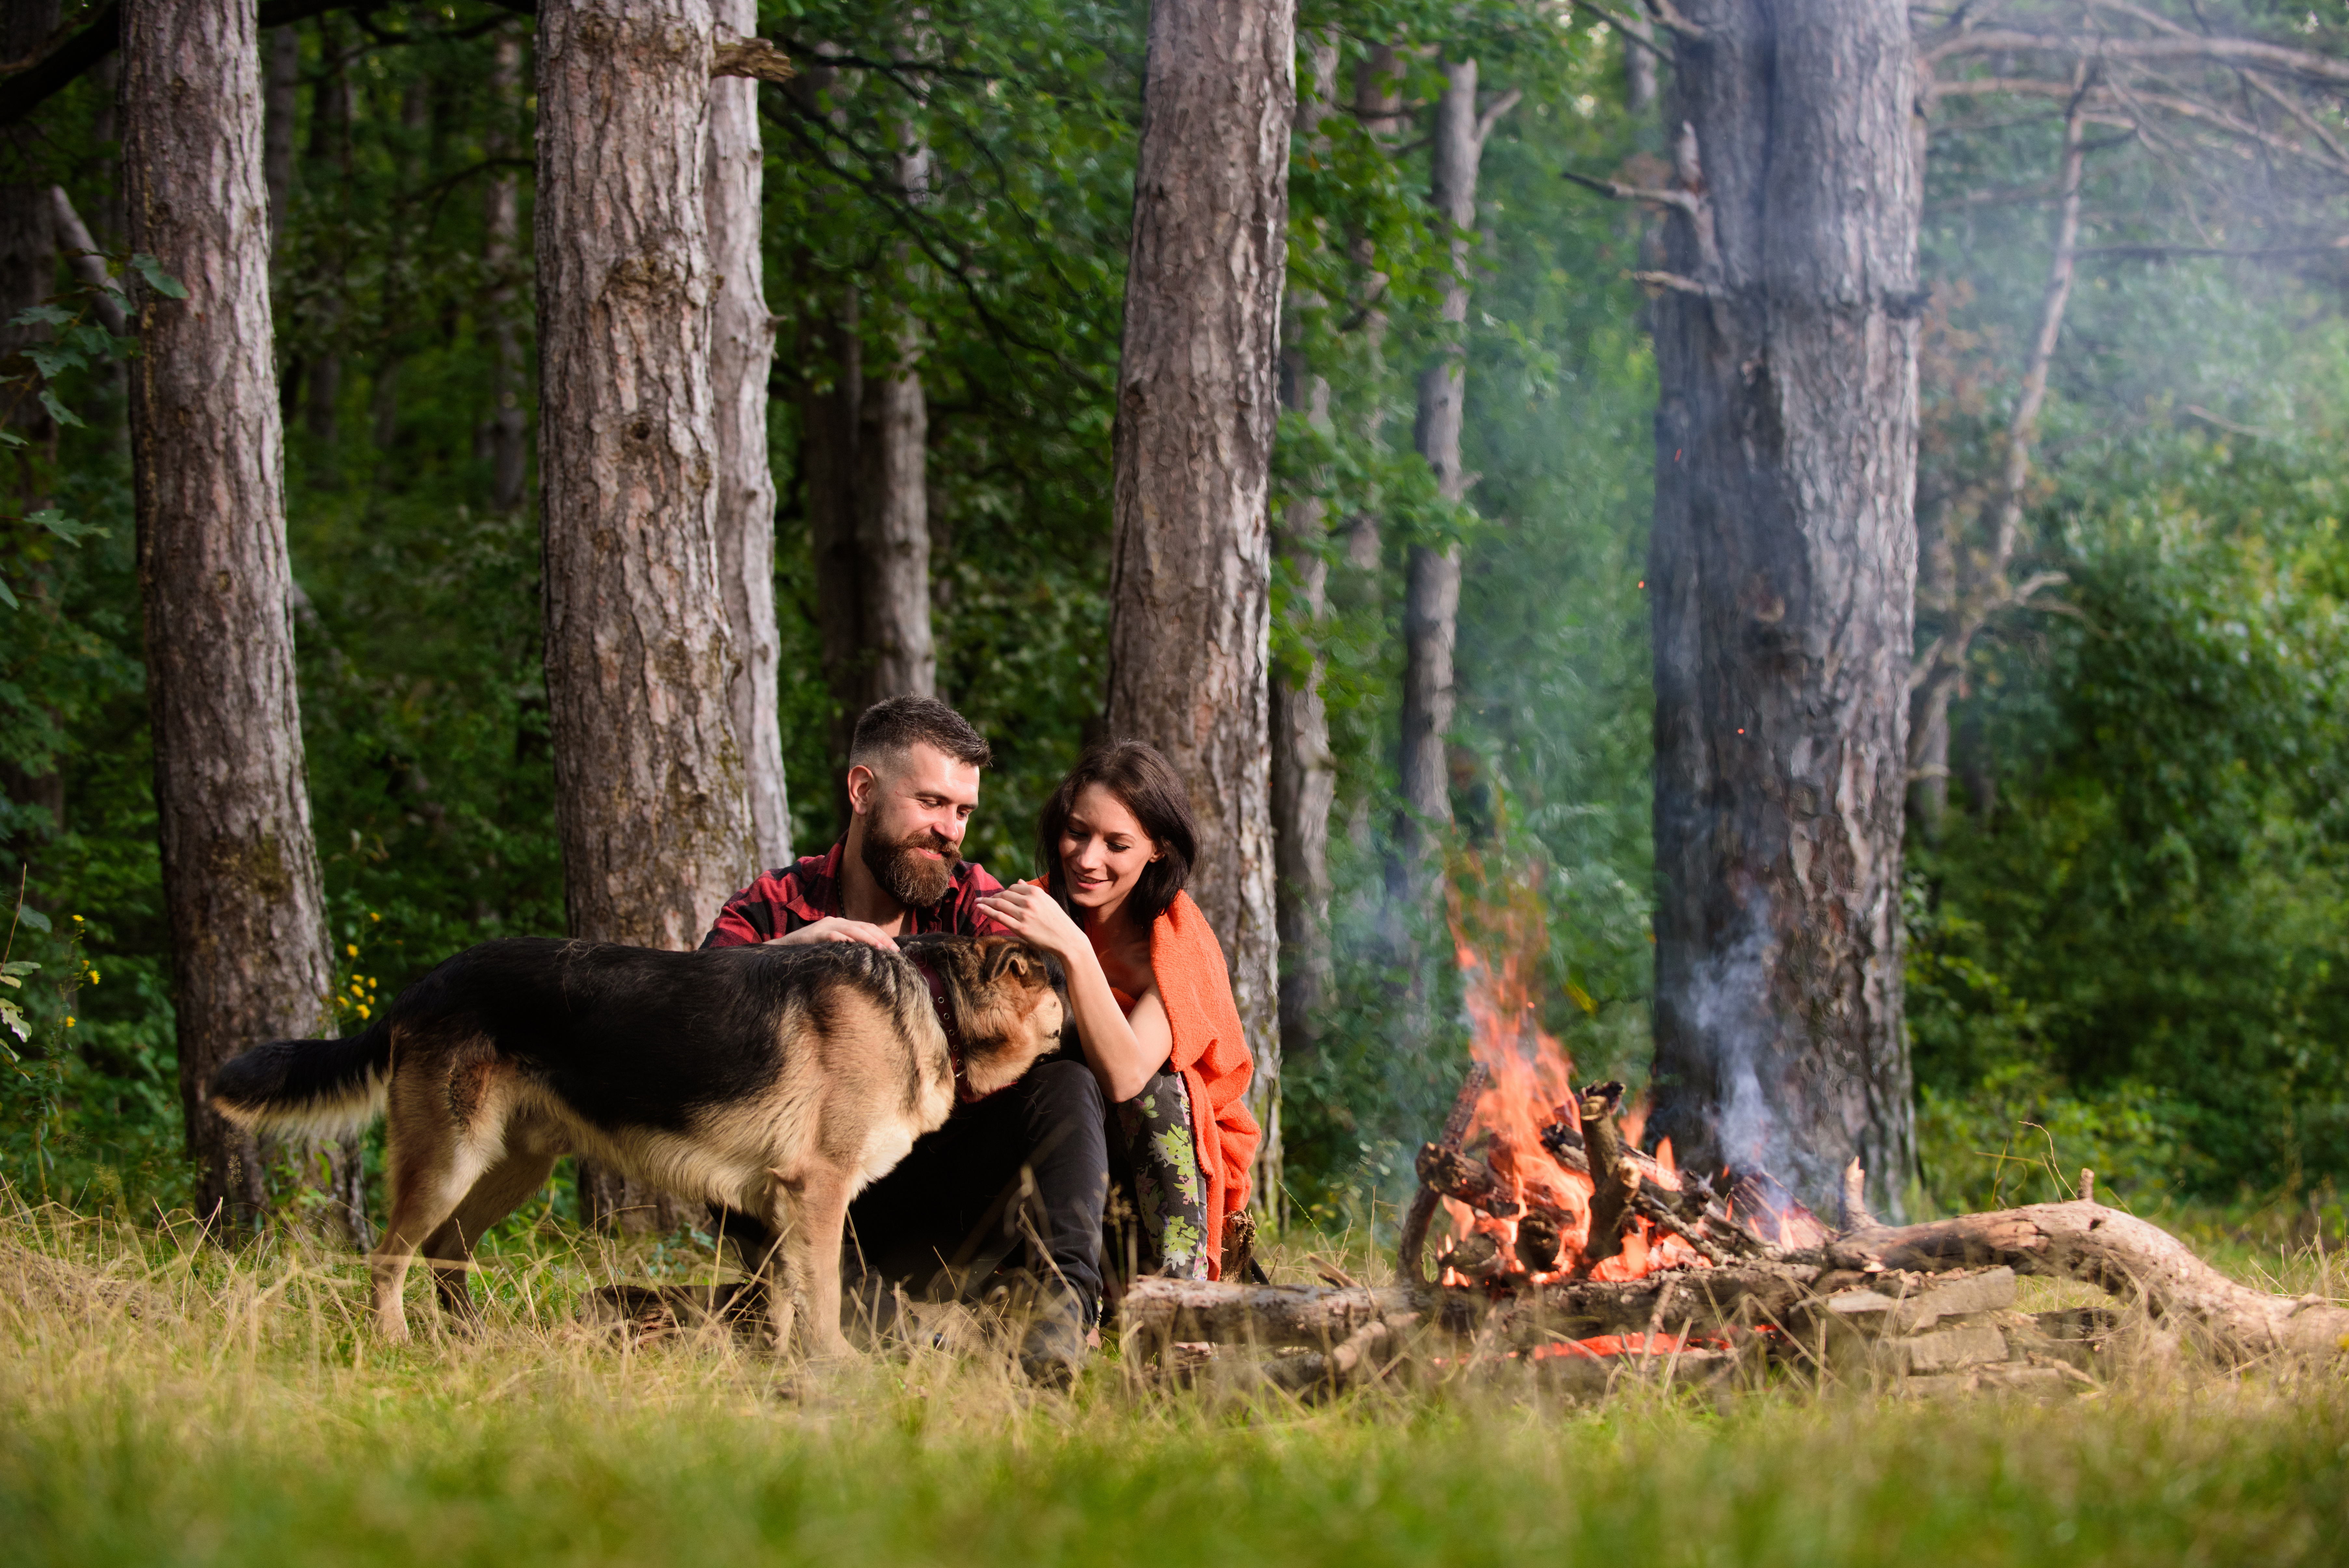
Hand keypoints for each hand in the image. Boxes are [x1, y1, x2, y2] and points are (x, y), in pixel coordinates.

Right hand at [765, 916, 899, 950]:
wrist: (779, 951)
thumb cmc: (808, 953)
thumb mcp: (831, 948)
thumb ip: (847, 949)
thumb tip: (869, 959)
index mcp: (840, 924)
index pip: (867, 927)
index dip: (883, 937)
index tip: (897, 950)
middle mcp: (834, 921)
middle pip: (863, 927)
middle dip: (881, 938)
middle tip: (894, 951)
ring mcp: (823, 927)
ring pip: (850, 930)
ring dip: (867, 939)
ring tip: (881, 949)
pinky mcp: (813, 935)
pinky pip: (831, 936)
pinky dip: (843, 940)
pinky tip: (853, 946)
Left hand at [974, 883, 1085, 958]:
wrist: (1067, 939)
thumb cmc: (1057, 920)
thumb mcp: (1047, 901)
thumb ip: (1031, 891)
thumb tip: (1018, 882)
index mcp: (1036, 892)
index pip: (1012, 888)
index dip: (1003, 892)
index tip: (996, 896)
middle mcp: (1029, 901)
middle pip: (1004, 895)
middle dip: (992, 897)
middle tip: (983, 899)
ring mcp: (1024, 915)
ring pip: (999, 904)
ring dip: (985, 902)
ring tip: (977, 902)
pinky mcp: (1020, 928)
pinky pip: (999, 917)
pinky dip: (987, 911)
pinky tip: (980, 908)